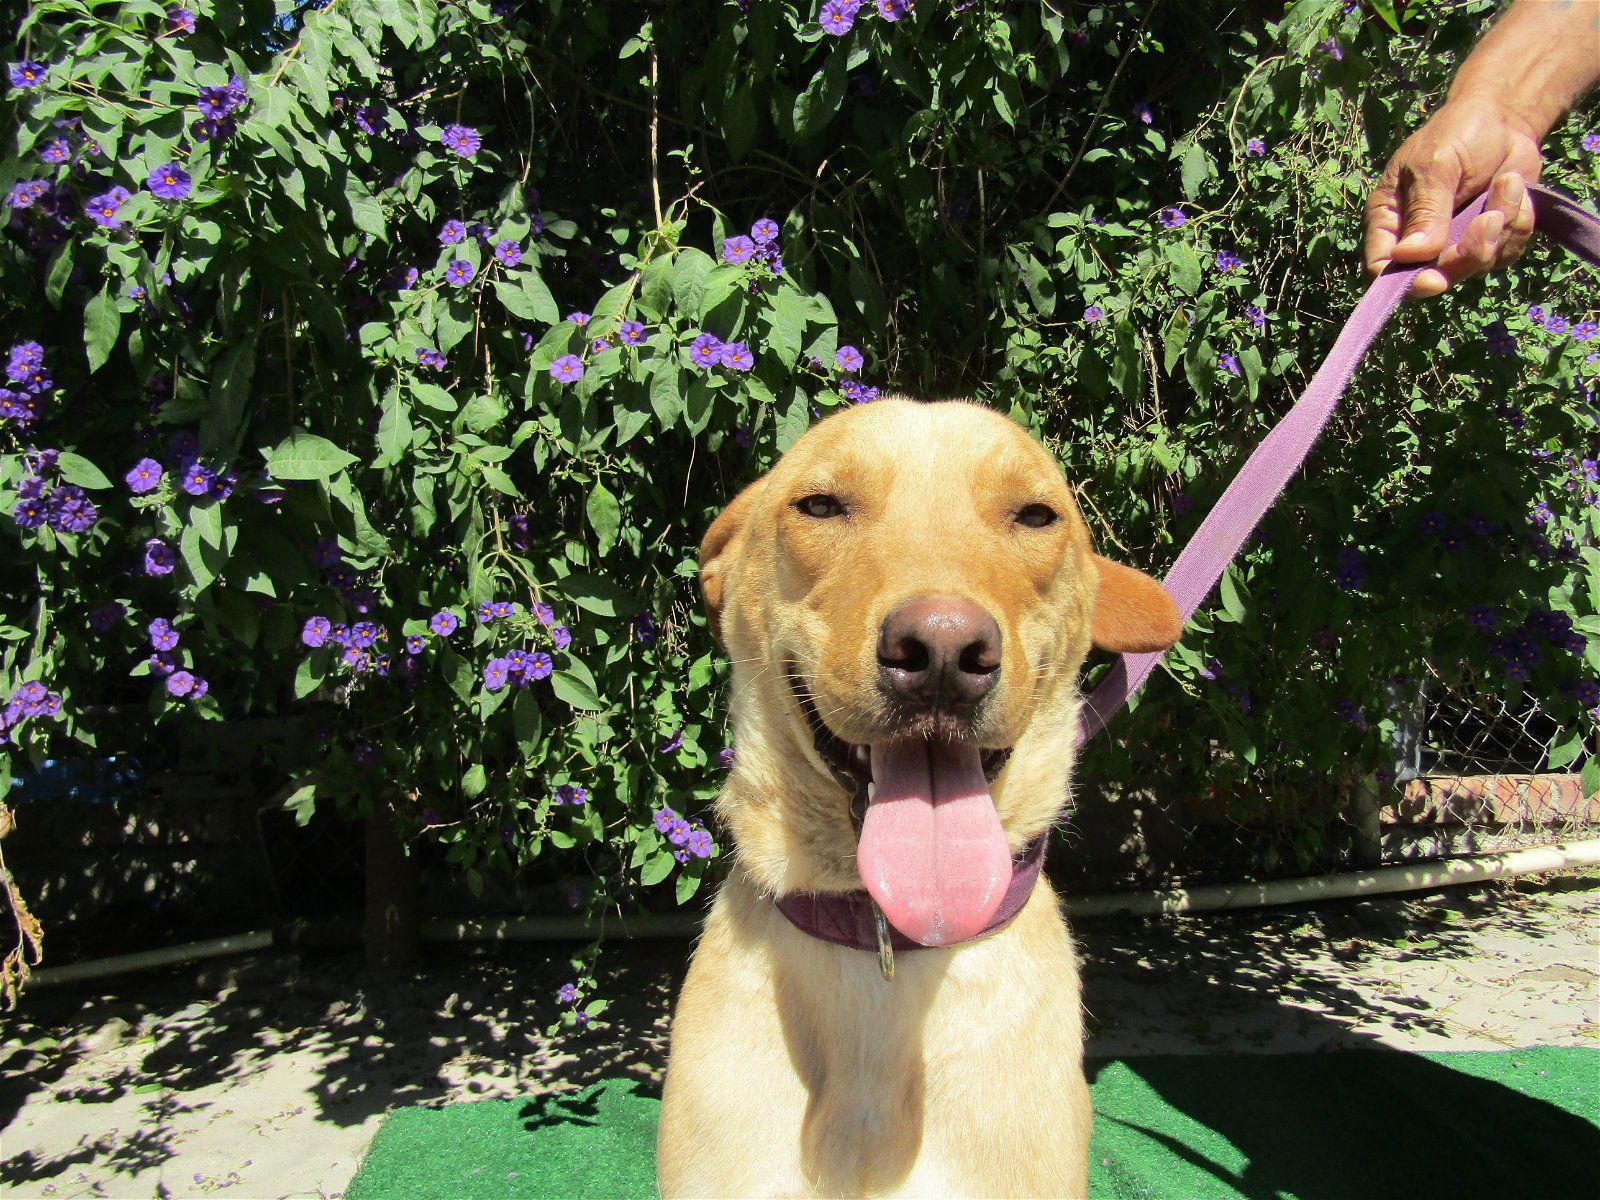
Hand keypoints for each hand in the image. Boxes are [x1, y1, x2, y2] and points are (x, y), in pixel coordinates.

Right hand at [1363, 95, 1540, 297]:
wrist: (1505, 118)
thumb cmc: (1457, 132)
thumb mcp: (1435, 165)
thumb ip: (1425, 211)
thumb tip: (1410, 256)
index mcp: (1390, 221)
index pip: (1381, 267)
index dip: (1402, 281)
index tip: (1432, 279)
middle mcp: (1418, 240)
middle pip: (1433, 277)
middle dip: (1468, 255)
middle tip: (1491, 218)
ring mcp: (1455, 243)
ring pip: (1476, 267)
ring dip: (1501, 228)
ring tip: (1507, 183)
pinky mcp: (1490, 240)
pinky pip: (1506, 253)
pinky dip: (1518, 224)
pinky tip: (1514, 190)